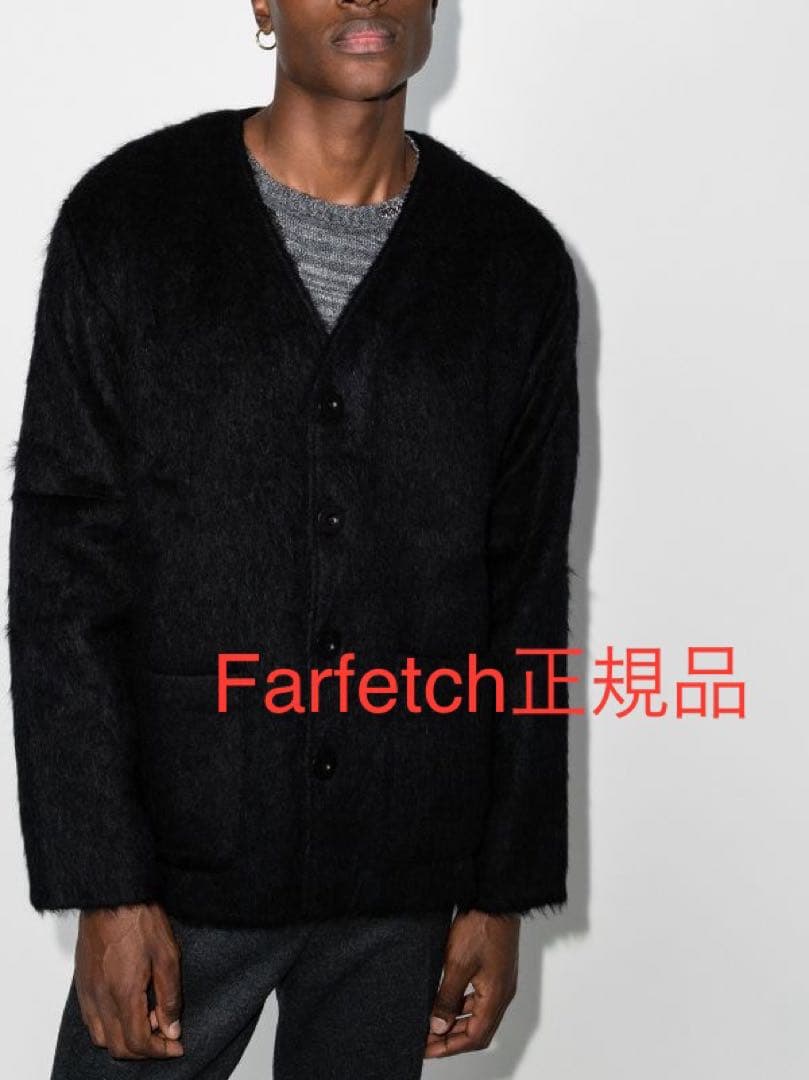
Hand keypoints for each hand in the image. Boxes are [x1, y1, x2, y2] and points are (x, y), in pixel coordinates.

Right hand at [75, 901, 184, 1059]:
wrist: (112, 895)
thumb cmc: (140, 919)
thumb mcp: (167, 956)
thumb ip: (169, 997)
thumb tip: (172, 1029)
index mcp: (123, 994)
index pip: (138, 1042)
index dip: (160, 1051)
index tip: (176, 1046)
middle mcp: (100, 998)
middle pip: (118, 1047)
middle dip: (144, 1051)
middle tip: (165, 1038)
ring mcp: (88, 991)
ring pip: (101, 1037)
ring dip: (124, 1040)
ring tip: (148, 1022)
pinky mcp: (82, 982)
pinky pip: (90, 1019)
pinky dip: (108, 1027)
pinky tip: (126, 1011)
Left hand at [425, 909, 519, 1058]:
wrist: (495, 898)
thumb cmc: (481, 927)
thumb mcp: (456, 964)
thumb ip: (447, 998)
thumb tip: (438, 1026)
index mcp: (496, 997)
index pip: (474, 1037)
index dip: (448, 1047)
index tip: (427, 1049)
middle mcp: (502, 993)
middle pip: (478, 1030)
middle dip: (451, 1038)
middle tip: (427, 1041)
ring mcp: (501, 981)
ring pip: (478, 1014)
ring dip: (456, 1022)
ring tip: (432, 1023)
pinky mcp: (496, 969)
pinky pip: (479, 998)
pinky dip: (462, 1005)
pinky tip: (446, 1000)